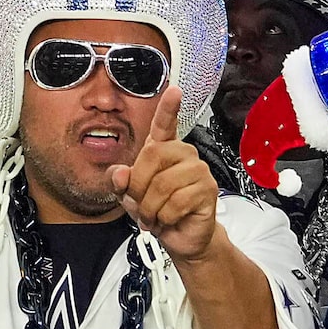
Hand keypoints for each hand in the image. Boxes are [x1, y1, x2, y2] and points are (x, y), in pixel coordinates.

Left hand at [108, 87, 215, 261]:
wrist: (180, 239)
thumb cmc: (158, 211)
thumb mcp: (130, 197)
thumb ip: (120, 183)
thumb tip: (120, 174)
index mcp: (164, 149)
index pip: (165, 123)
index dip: (168, 107)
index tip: (174, 89)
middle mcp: (184, 154)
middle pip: (152, 156)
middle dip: (139, 187)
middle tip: (141, 205)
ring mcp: (198, 170)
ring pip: (162, 184)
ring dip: (151, 208)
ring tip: (155, 216)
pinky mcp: (207, 190)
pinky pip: (176, 202)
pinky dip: (165, 217)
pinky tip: (169, 219)